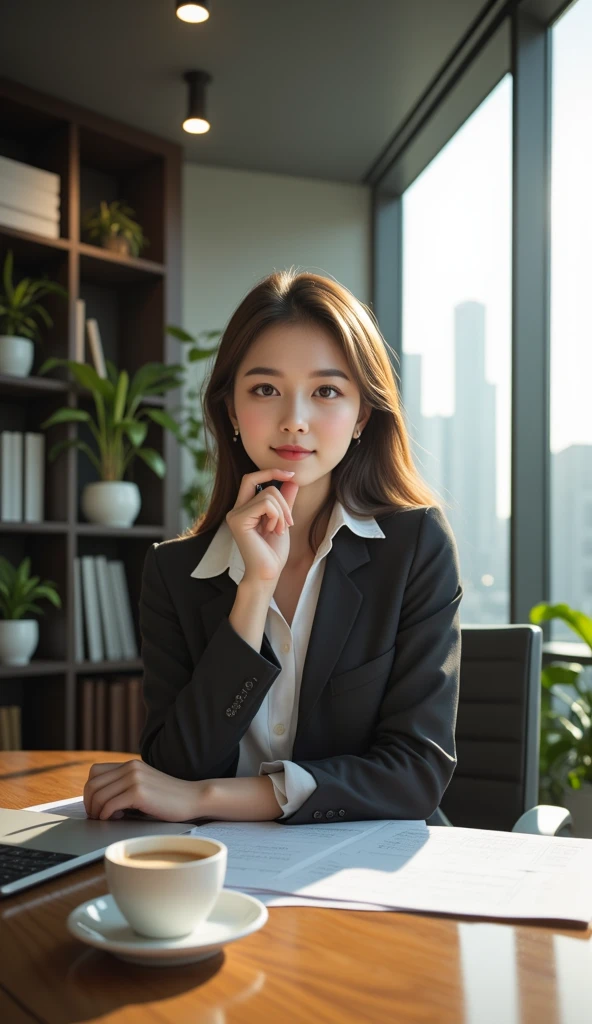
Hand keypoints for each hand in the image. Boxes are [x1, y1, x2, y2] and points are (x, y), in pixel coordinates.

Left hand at [83, 759, 206, 821]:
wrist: (193, 798)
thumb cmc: (169, 798)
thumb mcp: (144, 785)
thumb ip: (125, 786)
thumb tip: (98, 802)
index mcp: (130, 765)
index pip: (94, 772)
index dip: (89, 791)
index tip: (96, 806)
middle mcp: (130, 767)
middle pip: (92, 784)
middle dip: (89, 804)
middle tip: (97, 817)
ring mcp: (134, 778)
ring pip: (98, 796)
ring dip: (97, 812)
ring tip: (108, 819)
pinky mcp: (138, 792)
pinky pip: (109, 805)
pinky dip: (107, 816)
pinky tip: (117, 819)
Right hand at [226, 468, 298, 583]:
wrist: (267, 573)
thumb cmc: (273, 552)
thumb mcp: (282, 520)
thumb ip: (285, 501)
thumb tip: (292, 480)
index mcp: (244, 508)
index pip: (252, 479)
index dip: (271, 472)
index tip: (292, 475)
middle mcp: (235, 509)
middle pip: (261, 482)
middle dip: (282, 498)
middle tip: (289, 521)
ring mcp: (235, 514)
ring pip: (268, 494)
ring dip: (282, 513)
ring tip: (278, 530)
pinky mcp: (238, 521)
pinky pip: (266, 505)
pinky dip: (277, 517)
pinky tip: (273, 531)